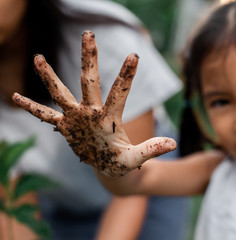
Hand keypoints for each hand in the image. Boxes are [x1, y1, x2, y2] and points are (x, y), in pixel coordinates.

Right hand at [12, 31, 175, 176]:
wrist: (108, 168)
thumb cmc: (122, 163)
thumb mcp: (135, 159)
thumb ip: (151, 150)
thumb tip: (173, 143)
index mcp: (109, 117)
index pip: (119, 92)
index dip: (126, 75)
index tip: (134, 55)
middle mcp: (91, 112)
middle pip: (89, 81)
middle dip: (88, 58)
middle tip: (89, 34)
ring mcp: (76, 118)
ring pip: (61, 93)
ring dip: (50, 77)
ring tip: (39, 57)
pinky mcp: (66, 127)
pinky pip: (45, 116)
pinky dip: (32, 108)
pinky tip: (14, 97)